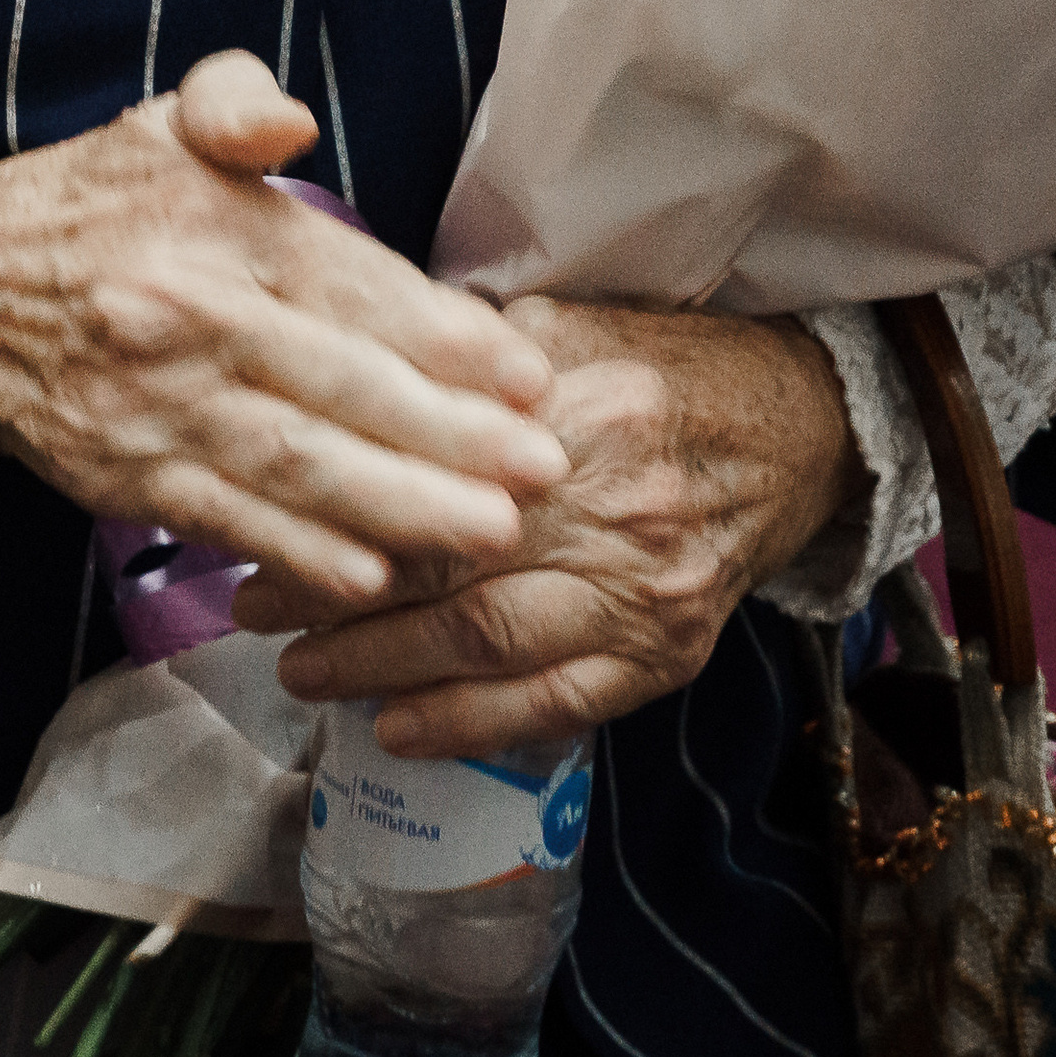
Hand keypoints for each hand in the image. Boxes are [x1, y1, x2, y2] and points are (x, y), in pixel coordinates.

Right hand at [0, 51, 566, 606]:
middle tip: (546, 471)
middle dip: (451, 437)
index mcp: (213, 228)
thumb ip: (234, 100)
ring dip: (399, 509)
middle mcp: (186, 319)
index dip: (445, 336)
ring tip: (490, 533)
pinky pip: (227, 519)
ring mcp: (152, 407)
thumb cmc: (88, 206)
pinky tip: (371, 577)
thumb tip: (290, 123)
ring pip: (294, 466)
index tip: (526, 375)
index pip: (351, 285)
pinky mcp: (124, 475)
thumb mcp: (160, 119)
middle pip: (339, 387)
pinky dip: (300, 554)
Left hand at [231, 296, 860, 757]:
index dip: (344, 506)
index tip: (265, 518)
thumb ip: (475, 349)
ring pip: (492, 645)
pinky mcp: (668, 656)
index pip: (436, 471)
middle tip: (255, 607)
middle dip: (339, 597)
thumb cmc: (671, 371)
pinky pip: (557, 706)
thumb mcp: (575, 323)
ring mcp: (646, 593)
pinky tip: (397, 733)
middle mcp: (616, 508)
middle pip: (452, 566)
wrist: (800, 432)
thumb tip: (362, 353)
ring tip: (302, 674)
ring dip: (384, 670)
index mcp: (584, 410)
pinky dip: (471, 727)